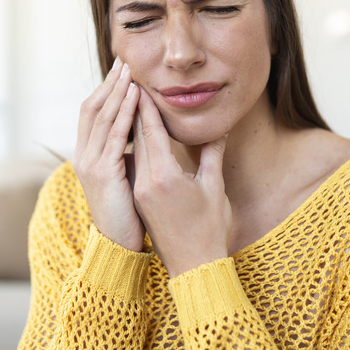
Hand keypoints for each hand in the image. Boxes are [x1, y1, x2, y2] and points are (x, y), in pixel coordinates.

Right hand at [72, 58, 145, 251]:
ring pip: (102, 117)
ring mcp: (90, 163)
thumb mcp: (125, 177)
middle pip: (92, 107)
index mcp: (87, 155)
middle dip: (109, 83)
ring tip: (130, 71)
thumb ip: (128, 154)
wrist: (120, 246)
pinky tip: (135, 96)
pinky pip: (115, 134)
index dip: (105, 89)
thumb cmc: (128, 214)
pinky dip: (124, 112)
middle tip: (124, 60)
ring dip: (117, 91)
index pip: (92, 112)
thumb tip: (141, 134)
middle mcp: (83, 155)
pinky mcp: (103, 172)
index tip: (120, 70)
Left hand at [131, 87, 231, 276]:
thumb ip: (212, 155)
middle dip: (134, 109)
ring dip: (132, 126)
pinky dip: (135, 146)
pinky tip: (135, 135)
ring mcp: (140, 192)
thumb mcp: (214, 187)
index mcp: (164, 176)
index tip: (140, 83)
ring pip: (133, 150)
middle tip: (131, 82)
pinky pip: (134, 165)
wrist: (194, 267)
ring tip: (131, 101)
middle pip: (137, 137)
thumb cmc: (210, 229)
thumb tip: (219, 128)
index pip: (151, 132)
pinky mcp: (140, 199)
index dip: (145, 106)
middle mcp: (146, 182)